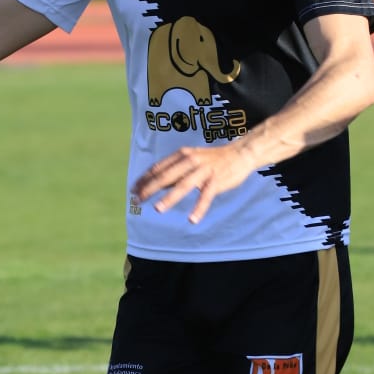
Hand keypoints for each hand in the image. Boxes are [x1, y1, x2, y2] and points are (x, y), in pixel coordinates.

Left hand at [132, 141, 256, 224]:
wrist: (239, 153)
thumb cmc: (212, 159)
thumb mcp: (191, 160)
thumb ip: (175, 171)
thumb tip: (155, 183)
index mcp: (182, 155)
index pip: (158, 168)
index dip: (144, 179)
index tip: (133, 190)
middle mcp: (190, 160)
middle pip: (166, 176)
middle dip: (150, 188)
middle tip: (137, 200)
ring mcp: (204, 170)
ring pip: (184, 185)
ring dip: (170, 198)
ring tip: (158, 209)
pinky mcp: (216, 180)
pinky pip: (206, 196)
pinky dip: (199, 208)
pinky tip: (192, 220)